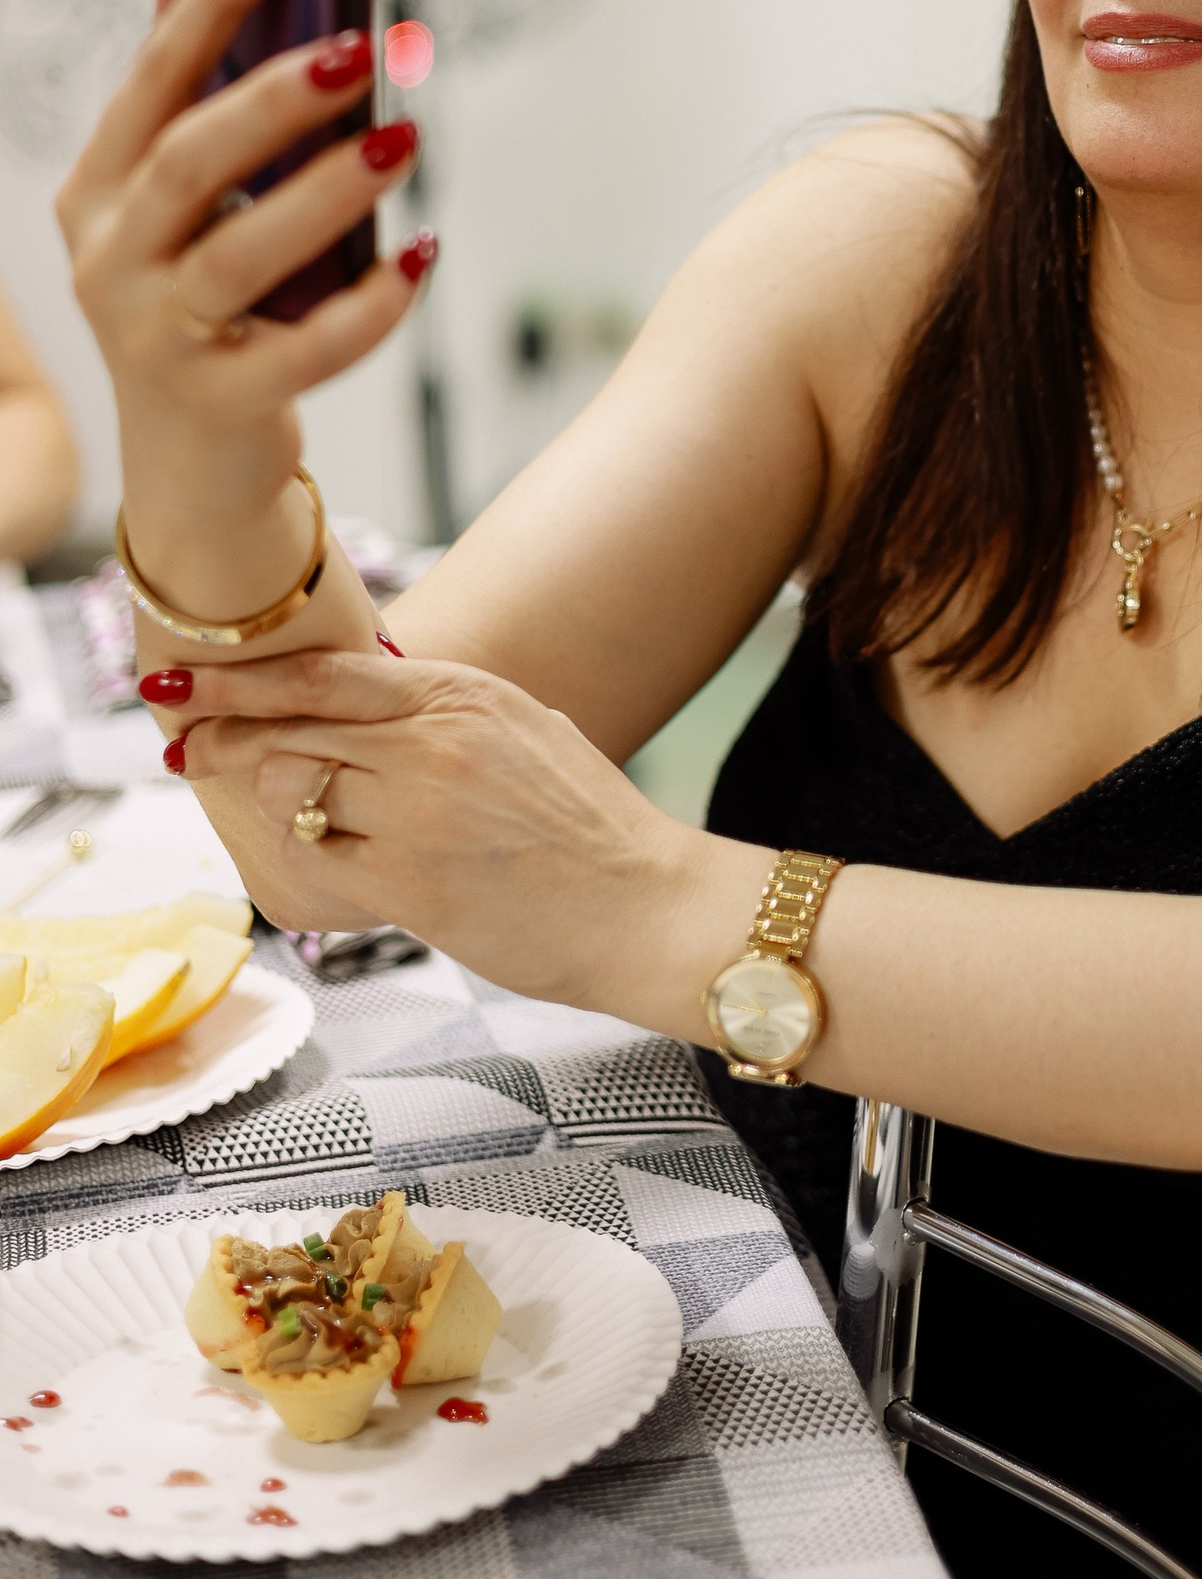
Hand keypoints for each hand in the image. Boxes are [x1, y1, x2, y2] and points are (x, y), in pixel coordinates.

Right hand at [58, 0, 431, 532]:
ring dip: (330, 189)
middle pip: (189, 161)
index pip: (151, 84)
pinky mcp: (223, 402)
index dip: (206, 6)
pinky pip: (308, 347)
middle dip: (273, 97)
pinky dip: (371, 304)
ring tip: (404, 138)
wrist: (194, 468)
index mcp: (98, 195)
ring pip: (244, 251)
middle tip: (359, 47)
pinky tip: (421, 255)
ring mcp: (159, 337)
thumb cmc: (200, 308)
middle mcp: (112, 262)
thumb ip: (181, 90)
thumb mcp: (176, 204)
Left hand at [151, 647, 731, 1014]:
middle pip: (287, 728)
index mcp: (461, 694)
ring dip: (274, 803)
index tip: (182, 685)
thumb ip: (442, 709)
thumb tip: (363, 701)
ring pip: (292, 791)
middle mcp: (433, 743)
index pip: (321, 673)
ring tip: (280, 812)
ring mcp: (418, 813)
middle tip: (184, 749)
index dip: (238, 679)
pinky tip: (323, 863)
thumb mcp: (523, 729)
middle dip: (220, 738)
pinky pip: (318, 860)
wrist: (644, 905)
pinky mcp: (411, 884)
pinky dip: (309, 859)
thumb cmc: (587, 823)